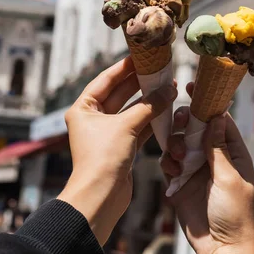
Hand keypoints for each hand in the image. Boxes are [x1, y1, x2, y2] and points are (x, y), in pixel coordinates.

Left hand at [59, 57, 176, 244]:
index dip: (125, 67)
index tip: (143, 56)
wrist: (101, 197)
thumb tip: (170, 89)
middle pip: (120, 93)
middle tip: (161, 70)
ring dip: (149, 101)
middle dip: (141, 83)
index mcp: (83, 108)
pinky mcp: (120, 146)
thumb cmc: (103, 158)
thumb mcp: (126, 126)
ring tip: (169, 87)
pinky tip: (168, 108)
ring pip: (131, 110)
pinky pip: (138, 126)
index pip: (106, 79)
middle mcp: (93, 118)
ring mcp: (107, 133)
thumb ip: (149, 106)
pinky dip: (151, 118)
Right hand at [161, 83, 253, 253]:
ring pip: (179, 142)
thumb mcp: (230, 178)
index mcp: (233, 152)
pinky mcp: (180, 183)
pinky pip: (169, 163)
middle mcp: (214, 157)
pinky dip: (167, 162)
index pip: (220, 120)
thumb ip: (218, 148)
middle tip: (180, 122)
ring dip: (175, 143)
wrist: (221, 250)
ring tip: (177, 156)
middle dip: (185, 122)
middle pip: (195, 128)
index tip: (194, 87)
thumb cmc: (236, 215)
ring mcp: (195, 169)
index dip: (207, 103)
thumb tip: (216, 117)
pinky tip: (171, 170)